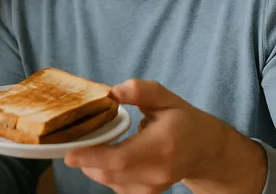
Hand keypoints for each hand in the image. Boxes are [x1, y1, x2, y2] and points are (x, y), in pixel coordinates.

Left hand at [64, 79, 266, 193]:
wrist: (205, 150)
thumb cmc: (183, 120)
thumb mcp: (166, 98)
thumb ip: (141, 91)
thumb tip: (112, 91)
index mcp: (162, 145)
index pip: (121, 158)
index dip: (92, 158)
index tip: (69, 154)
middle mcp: (158, 171)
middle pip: (110, 173)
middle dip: (86, 160)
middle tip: (71, 142)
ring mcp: (153, 186)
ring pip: (110, 181)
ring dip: (93, 166)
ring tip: (87, 146)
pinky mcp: (148, 192)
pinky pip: (117, 186)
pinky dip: (104, 173)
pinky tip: (104, 157)